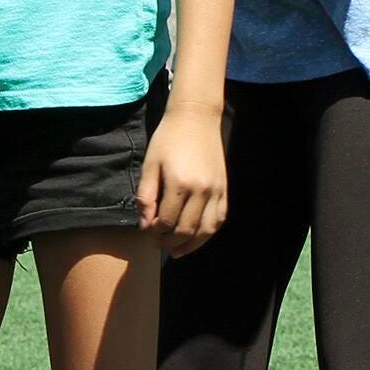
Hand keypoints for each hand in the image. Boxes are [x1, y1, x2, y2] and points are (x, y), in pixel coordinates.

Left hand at [134, 104, 226, 255]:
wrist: (196, 118)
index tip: (147, 231)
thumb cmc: (168, 139)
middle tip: (158, 244)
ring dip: (190, 245)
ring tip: (176, 250)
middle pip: (186, 230)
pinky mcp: (224, 189)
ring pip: (205, 230)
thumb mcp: (150, 165)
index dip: (154, 232)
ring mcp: (216, 191)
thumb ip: (146, 196)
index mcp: (179, 183)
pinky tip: (196, 237)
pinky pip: (219, 219)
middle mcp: (201, 190)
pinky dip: (208, 233)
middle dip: (169, 242)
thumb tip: (145, 224)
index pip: (166, 221)